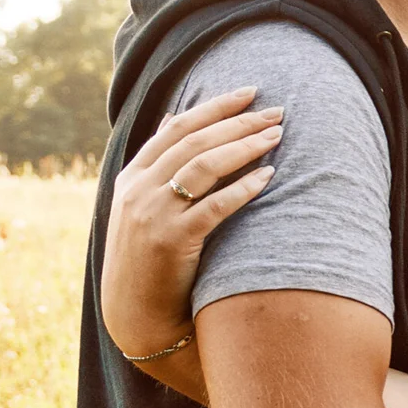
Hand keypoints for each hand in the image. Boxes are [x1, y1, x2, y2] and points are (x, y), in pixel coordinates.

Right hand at [101, 88, 280, 362]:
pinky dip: (242, 188)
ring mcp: (152, 214)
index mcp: (131, 177)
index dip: (214, 107)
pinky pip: (213, 206)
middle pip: (195, 141)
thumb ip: (160, 168)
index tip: (249, 93)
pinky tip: (268, 177)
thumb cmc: (150, 260)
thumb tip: (178, 120)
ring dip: (244, 146)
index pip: (176, 127)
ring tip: (276, 136)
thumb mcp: (144, 207)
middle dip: (238, 122)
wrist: (135, 314)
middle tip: (276, 111)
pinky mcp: (171, 241)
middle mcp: (138, 189)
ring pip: (203, 166)